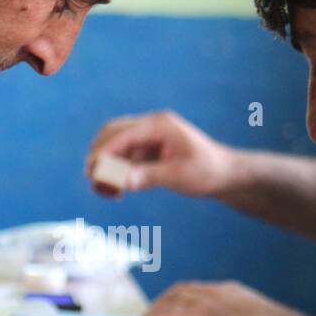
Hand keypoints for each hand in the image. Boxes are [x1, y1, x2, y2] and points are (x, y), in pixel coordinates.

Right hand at [84, 109, 236, 197]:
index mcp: (159, 124)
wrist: (224, 174)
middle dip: (98, 155)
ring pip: (114, 146)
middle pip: (112, 133)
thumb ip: (150, 176)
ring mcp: (148, 137)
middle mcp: (151, 126)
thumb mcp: (180, 176)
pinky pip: (123, 158)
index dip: (104, 152)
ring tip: (102, 190)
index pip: (123, 134)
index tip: (91, 170)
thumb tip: (123, 181)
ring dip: (105, 165)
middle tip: (92, 180)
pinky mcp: (147, 150)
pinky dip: (115, 171)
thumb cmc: (207, 172)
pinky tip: (115, 190)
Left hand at [136, 281, 315, 315]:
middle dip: (163, 302)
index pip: (197, 289)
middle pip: (180, 291)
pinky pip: (169, 315)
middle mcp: (215, 291)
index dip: (180, 297)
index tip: (170, 306)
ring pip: (171, 301)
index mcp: (229, 291)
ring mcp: (207, 302)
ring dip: (154, 312)